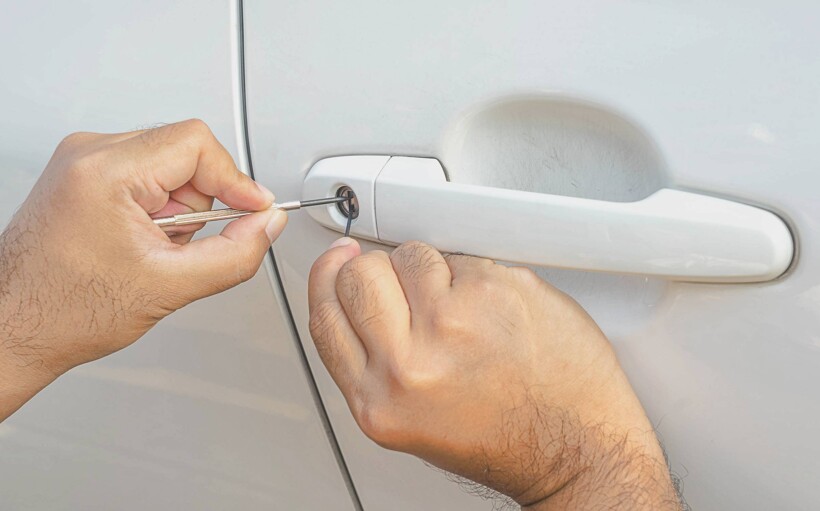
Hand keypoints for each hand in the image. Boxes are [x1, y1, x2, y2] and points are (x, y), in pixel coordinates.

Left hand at [0, 119, 285, 418]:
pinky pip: (146, 176)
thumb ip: (235, 253)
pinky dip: (157, 209)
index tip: (254, 210)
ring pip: (168, 166)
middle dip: (199, 203)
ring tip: (151, 248)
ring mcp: (82, 161)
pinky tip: (139, 242)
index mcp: (104, 171)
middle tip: (179, 245)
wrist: (16, 326)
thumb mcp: (170, 288)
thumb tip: (267, 224)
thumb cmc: (67, 310)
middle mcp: (88, 153)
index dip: (235, 180)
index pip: (197, 144)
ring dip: (178, 210)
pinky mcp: (83, 174)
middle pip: (184, 153)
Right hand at [309, 239, 680, 508]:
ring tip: (466, 312)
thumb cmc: (501, 438)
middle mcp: (413, 360)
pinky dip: (477, 278)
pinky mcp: (499, 289)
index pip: (327, 314)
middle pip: (361, 273)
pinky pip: (466, 258)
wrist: (574, 446)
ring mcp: (458, 319)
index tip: (337, 259)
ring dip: (434, 272)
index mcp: (380, 398)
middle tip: (408, 288)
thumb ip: (372, 360)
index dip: (328, 276)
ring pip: (415, 255)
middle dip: (379, 270)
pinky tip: (497, 314)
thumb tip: (350, 293)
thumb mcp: (408, 419)